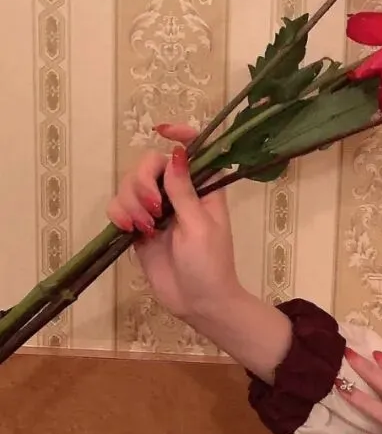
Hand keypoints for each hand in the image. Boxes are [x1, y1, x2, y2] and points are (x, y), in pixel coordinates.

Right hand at [106, 124, 243, 325]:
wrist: (198, 303)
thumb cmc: (210, 265)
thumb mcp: (200, 227)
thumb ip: (184, 192)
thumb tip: (176, 154)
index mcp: (204, 189)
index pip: (192, 150)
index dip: (180, 134)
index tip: (162, 130)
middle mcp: (178, 193)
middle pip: (149, 164)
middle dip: (142, 181)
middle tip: (153, 210)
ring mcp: (157, 210)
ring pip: (129, 184)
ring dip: (130, 201)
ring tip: (144, 227)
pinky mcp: (139, 227)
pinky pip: (119, 207)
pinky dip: (118, 213)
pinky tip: (130, 230)